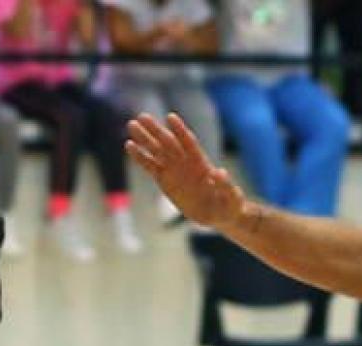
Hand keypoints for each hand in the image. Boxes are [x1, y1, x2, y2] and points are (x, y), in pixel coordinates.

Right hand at [126, 113, 245, 229]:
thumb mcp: (231, 196)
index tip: (170, 118)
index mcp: (201, 163)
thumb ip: (225, 185)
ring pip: (157, 151)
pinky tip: (129, 146)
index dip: (180, 131)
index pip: (189, 144)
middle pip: (169, 143)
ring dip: (144, 138)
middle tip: (142, 116)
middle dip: (156, 130)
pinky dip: (140, 157)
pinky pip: (150, 166)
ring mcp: (174, 170)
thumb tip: (219, 172)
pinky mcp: (165, 180)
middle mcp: (185, 162)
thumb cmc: (229, 203)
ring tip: (131, 124)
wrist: (218, 213)